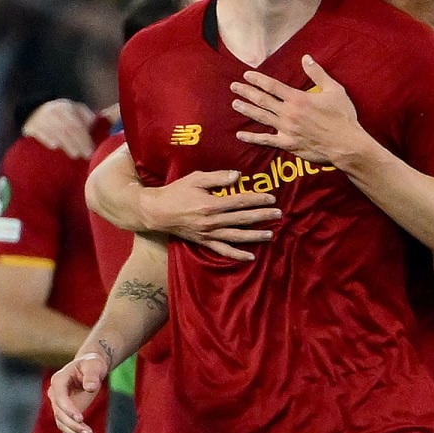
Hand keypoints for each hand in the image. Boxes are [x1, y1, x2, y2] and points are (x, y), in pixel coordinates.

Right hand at [22, 98, 97, 158]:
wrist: (34, 112)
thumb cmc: (62, 115)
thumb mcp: (75, 110)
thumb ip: (86, 116)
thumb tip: (92, 122)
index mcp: (64, 107)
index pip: (76, 124)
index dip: (84, 137)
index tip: (91, 149)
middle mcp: (51, 111)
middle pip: (67, 128)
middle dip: (78, 142)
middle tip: (86, 155)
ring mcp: (39, 118)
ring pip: (54, 131)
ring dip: (66, 143)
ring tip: (75, 154)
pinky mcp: (29, 126)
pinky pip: (38, 132)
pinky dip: (47, 139)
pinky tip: (54, 146)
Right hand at [49, 349, 107, 432]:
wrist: (89, 368)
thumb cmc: (92, 364)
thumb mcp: (94, 365)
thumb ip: (92, 375)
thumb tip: (90, 388)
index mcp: (59, 380)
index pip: (59, 397)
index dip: (68, 408)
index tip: (81, 419)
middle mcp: (55, 393)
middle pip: (59, 413)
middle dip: (73, 425)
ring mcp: (58, 404)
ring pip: (61, 422)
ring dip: (73, 432)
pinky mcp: (65, 412)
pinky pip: (66, 426)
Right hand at [142, 171, 279, 261]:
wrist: (155, 212)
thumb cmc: (175, 192)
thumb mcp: (195, 179)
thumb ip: (217, 177)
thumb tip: (237, 176)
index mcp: (210, 204)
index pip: (240, 201)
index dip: (257, 200)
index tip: (271, 198)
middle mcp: (212, 221)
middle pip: (242, 219)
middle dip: (262, 216)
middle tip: (278, 214)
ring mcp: (208, 234)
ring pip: (237, 236)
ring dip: (255, 236)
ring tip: (271, 234)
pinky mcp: (204, 242)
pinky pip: (223, 250)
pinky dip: (237, 255)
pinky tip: (251, 257)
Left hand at [233, 57, 372, 170]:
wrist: (347, 144)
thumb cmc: (343, 117)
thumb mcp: (335, 91)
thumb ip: (318, 74)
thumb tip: (306, 58)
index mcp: (298, 99)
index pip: (272, 86)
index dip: (257, 79)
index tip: (247, 75)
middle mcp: (289, 113)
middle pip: (262, 100)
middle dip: (246, 92)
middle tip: (234, 87)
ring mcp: (287, 129)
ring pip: (261, 117)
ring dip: (246, 109)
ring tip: (235, 103)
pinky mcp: (289, 144)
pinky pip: (266, 140)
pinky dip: (252, 138)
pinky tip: (240, 135)